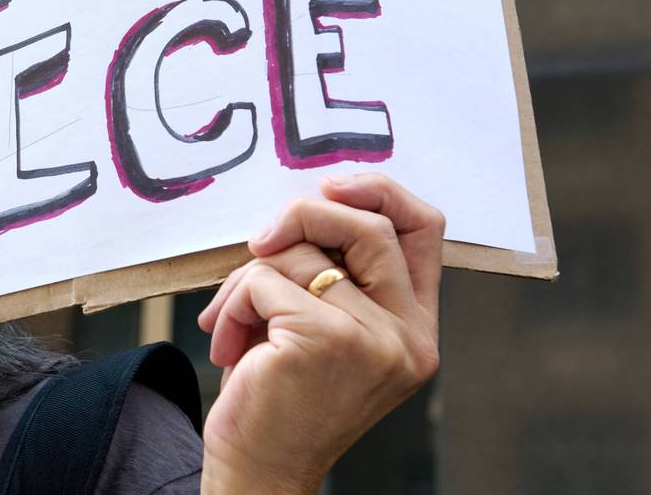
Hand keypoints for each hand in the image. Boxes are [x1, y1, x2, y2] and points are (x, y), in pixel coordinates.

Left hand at [197, 173, 443, 493]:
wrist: (258, 470)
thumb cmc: (282, 394)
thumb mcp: (322, 325)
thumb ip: (333, 271)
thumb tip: (307, 200)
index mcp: (416, 327)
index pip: (424, 229)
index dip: (380, 191)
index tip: (331, 184)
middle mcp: (408, 335)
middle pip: (368, 223)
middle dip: (303, 215)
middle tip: (259, 241)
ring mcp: (374, 340)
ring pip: (302, 253)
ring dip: (248, 279)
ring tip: (233, 321)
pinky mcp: (326, 341)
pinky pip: (264, 280)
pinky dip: (232, 302)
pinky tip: (226, 343)